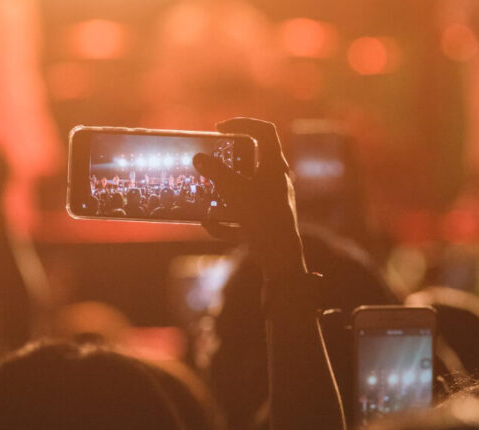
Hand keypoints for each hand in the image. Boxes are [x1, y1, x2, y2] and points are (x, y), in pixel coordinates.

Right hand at [194, 118, 305, 274]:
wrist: (280, 257)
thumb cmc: (262, 217)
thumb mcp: (235, 190)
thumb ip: (216, 172)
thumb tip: (199, 157)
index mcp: (275, 165)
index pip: (264, 131)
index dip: (242, 123)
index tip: (219, 128)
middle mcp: (276, 181)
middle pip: (252, 161)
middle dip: (227, 163)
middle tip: (209, 160)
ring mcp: (270, 202)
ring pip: (244, 190)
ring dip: (223, 192)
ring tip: (204, 194)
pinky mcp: (263, 222)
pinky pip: (241, 216)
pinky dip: (224, 220)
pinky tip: (209, 224)